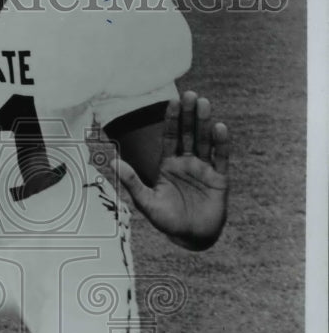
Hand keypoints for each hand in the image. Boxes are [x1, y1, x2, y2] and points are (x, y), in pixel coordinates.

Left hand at [111, 91, 228, 248]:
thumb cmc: (167, 221)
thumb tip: (112, 162)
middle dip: (188, 115)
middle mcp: (187, 163)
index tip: (172, 101)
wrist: (191, 238)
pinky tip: (220, 128)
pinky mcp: (219, 179)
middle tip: (190, 94)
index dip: (172, 120)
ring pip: (205, 141)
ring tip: (204, 103)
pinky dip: (221, 144)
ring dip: (204, 123)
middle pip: (189, 134)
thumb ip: (131, 181)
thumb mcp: (146, 202)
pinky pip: (221, 158)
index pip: (170, 137)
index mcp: (169, 165)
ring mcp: (204, 169)